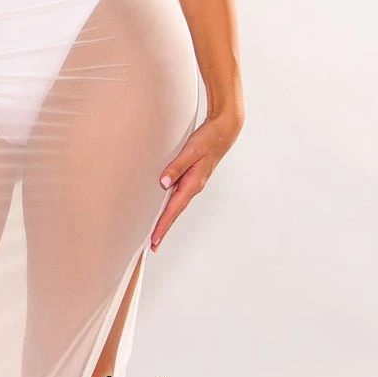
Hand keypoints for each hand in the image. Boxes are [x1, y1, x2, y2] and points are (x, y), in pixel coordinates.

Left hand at [150, 106, 242, 250]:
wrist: (224, 131)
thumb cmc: (208, 139)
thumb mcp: (191, 151)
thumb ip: (176, 166)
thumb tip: (163, 183)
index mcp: (193, 183)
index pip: (174, 209)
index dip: (163, 225)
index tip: (154, 238)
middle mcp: (193, 187)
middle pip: (175, 212)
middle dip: (164, 228)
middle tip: (153, 245)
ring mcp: (194, 183)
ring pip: (177, 206)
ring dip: (167, 219)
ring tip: (157, 233)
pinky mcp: (192, 178)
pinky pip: (179, 197)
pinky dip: (171, 207)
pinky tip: (165, 209)